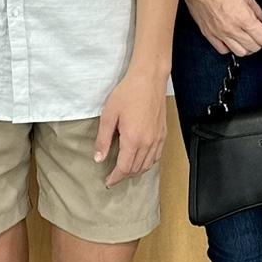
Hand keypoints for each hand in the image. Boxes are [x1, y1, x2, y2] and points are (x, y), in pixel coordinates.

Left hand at [96, 67, 166, 186]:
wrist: (149, 79)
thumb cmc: (127, 93)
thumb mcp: (108, 115)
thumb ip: (103, 139)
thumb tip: (98, 159)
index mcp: (133, 139)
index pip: (124, 168)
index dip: (115, 177)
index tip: (107, 182)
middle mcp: (148, 143)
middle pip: (136, 169)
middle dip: (124, 176)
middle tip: (113, 177)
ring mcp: (158, 139)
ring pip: (148, 165)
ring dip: (136, 171)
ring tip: (125, 171)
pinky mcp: (163, 133)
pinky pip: (156, 156)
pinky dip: (148, 163)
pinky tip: (141, 161)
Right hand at [183, 0, 261, 57]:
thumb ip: (257, 11)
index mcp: (244, 18)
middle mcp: (232, 29)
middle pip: (254, 48)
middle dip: (259, 42)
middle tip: (258, 34)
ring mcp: (219, 33)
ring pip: (240, 52)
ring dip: (246, 47)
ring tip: (246, 38)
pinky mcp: (208, 34)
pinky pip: (223, 50)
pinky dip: (230, 47)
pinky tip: (231, 39)